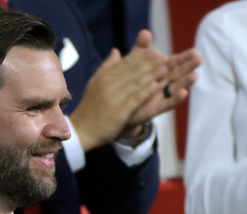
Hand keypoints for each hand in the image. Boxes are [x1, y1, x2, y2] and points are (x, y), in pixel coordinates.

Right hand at [69, 30, 168, 150]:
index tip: (154, 50)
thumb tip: (116, 50)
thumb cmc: (90, 107)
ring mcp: (113, 97)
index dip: (140, 57)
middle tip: (164, 56)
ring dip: (151, 75)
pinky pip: (135, 99)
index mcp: (104, 76)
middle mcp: (108, 84)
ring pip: (135, 83)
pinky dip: (147, 91)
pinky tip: (157, 86)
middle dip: (149, 63)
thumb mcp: (95, 83)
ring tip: (165, 68)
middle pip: (132, 70)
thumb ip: (106, 67)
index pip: (124, 63)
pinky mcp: (119, 111)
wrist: (82, 129)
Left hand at [124, 46, 201, 131]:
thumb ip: (140, 49)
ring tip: (195, 76)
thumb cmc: (129, 83)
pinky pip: (168, 104)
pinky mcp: (156, 108)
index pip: (174, 63)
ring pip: (176, 88)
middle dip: (189, 67)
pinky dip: (176, 99)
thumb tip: (145, 32)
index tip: (194, 51)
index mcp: (160, 71)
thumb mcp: (133, 63)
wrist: (118, 107)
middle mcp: (164, 84)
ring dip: (186, 82)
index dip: (184, 58)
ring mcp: (161, 96)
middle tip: (199, 59)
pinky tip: (184, 93)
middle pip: (179, 74)